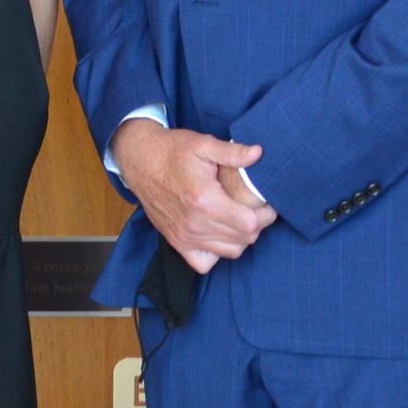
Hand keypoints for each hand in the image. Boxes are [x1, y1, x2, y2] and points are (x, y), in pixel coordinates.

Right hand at [112, 120, 273, 273]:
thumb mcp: (203, 144)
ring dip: (241, 238)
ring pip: (230, 252)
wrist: (140, 161)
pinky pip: (204, 263)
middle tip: (257, 209)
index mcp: (205, 200)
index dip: (265, 215)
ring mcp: (184, 237)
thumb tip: (259, 154)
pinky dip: (217, 253)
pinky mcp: (176, 243)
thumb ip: (233, 152)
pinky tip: (220, 234)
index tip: (267, 204)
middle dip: (257, 225)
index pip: (249, 224)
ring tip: (241, 219)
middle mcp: (195, 224)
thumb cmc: (172, 151)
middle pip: (243, 239)